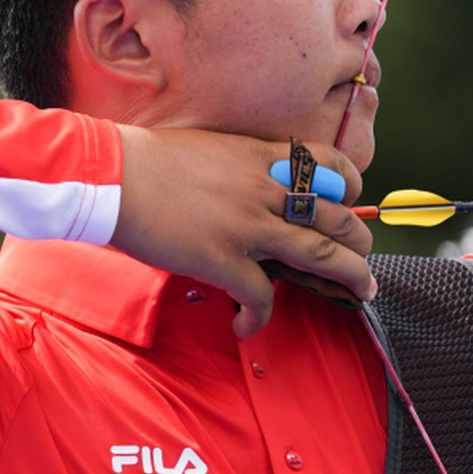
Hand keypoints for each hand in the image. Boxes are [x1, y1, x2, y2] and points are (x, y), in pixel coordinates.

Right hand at [111, 125, 375, 338]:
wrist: (110, 174)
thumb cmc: (144, 159)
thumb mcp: (207, 147)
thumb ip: (237, 166)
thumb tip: (243, 186)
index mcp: (261, 158)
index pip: (332, 165)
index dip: (352, 186)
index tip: (351, 202)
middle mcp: (266, 190)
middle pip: (337, 217)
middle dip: (360, 243)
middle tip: (363, 261)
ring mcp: (248, 226)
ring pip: (321, 255)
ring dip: (349, 277)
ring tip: (359, 292)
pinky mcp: (223, 260)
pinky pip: (262, 297)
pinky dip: (262, 317)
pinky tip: (248, 326)